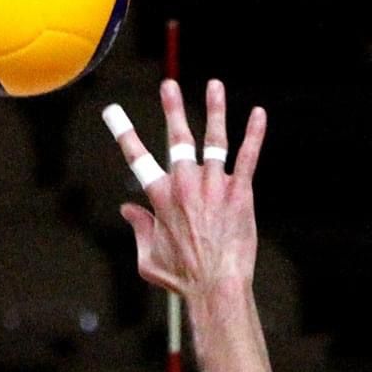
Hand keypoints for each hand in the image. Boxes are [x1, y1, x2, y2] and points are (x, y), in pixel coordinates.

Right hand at [102, 78, 267, 297]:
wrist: (217, 286)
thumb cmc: (181, 278)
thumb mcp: (147, 259)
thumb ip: (137, 230)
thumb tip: (126, 210)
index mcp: (160, 199)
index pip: (138, 158)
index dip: (124, 133)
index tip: (113, 112)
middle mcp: (186, 186)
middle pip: (177, 139)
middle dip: (172, 109)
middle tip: (168, 85)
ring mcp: (215, 186)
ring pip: (214, 139)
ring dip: (214, 110)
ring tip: (214, 85)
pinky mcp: (240, 192)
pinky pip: (248, 156)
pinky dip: (254, 134)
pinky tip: (258, 113)